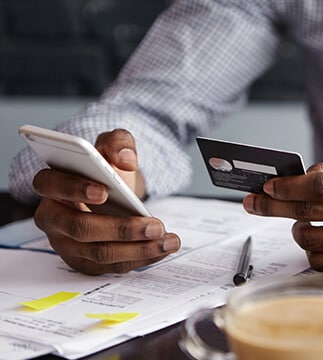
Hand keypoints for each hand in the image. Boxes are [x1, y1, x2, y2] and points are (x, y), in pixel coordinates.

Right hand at [31, 129, 180, 274]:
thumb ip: (119, 143)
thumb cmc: (106, 171)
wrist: (113, 193)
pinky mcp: (84, 262)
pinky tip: (162, 249)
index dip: (75, 189)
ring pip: (100, 253)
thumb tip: (126, 159)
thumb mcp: (113, 147)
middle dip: (121, 229)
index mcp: (51, 184)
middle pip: (80, 228)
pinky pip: (112, 266)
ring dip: (138, 249)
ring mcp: (67, 244)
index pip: (51, 185)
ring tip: (168, 240)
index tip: (104, 191)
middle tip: (155, 225)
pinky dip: (140, 259)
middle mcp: (53, 218)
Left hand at [242, 156, 322, 277]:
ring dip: (297, 228)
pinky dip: (312, 249)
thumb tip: (296, 179)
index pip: (320, 185)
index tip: (268, 187)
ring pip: (308, 239)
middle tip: (254, 202)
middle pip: (307, 212)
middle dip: (273, 206)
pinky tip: (321, 239)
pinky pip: (319, 261)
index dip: (289, 187)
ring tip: (305, 221)